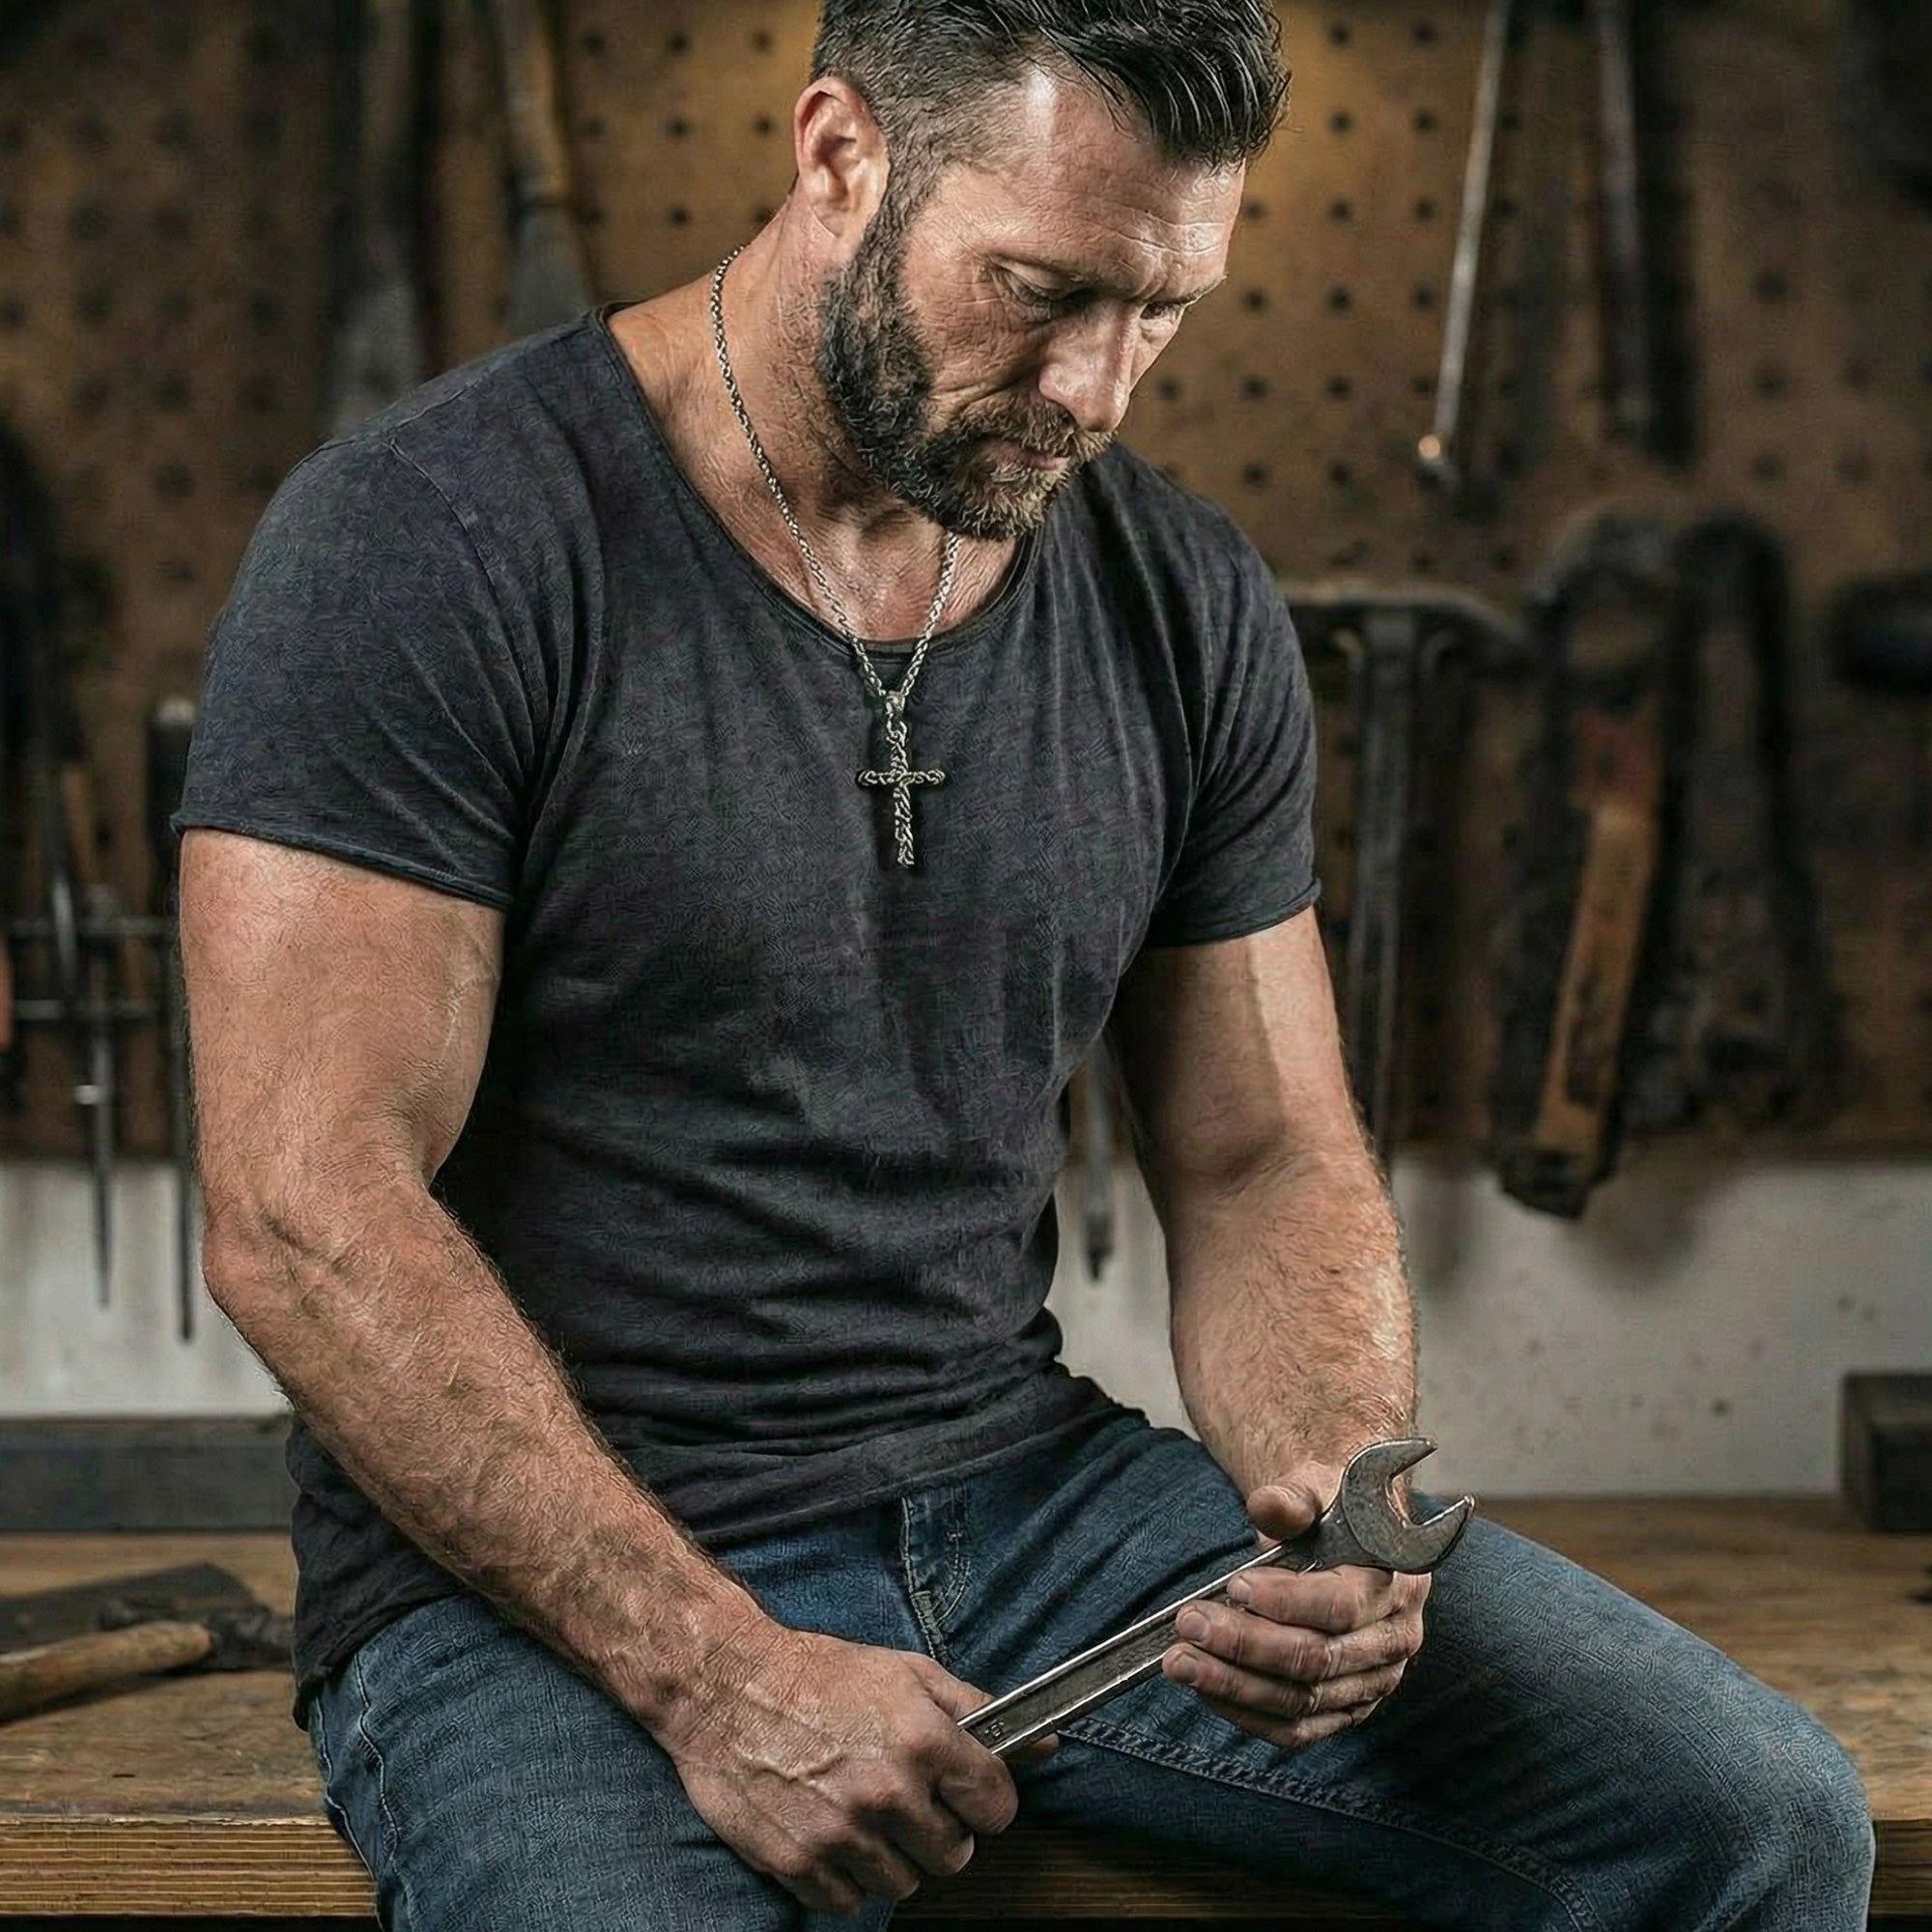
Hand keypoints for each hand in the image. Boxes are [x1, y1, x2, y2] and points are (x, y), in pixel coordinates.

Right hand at [651, 1615, 1017, 1915]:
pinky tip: (830, 1835)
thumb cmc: (820, 1674)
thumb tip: (1044, 1741)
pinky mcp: (798, 1863)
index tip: (966, 1793)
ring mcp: (842, 1833)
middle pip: (954, 1856)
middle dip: (939, 1831)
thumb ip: (976, 1710)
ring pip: (903, 1884)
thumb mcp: (906, 1672)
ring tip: (863, 1815)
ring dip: (891, 1856)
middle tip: (907, 1802)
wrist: (726, 1686)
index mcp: (923, 1740)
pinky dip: (844, 1878)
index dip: (984, 1799)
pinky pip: (848, 1903)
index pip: (997, 1807)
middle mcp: (888, 1791)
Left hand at [1161, 1474, 1429, 1748]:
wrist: (1348, 1539)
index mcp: (1397, 1582)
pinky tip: (1207, 1689)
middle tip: (1189, 1623)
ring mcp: (1374, 1682)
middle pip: (1317, 1659)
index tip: (1235, 1586)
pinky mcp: (1347, 1710)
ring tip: (1180, 1661)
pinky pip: (1297, 1729)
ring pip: (1302, 1700)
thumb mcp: (1315, 1490)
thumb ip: (1293, 1499)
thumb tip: (1267, 1506)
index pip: (1342, 1606)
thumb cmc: (1330, 1513)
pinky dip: (1248, 1714)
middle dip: (1244, 1644)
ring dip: (1234, 1685)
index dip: (1285, 1602)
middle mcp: (1395, 1640)